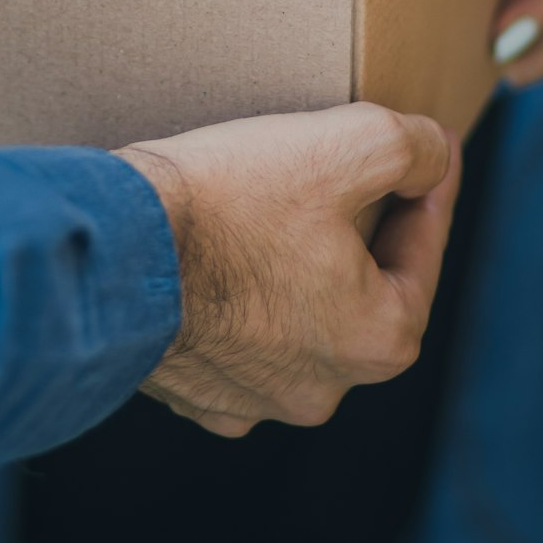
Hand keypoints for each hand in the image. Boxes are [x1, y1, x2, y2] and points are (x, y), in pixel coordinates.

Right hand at [116, 103, 459, 437]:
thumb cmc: (227, 200)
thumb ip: (413, 147)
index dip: (426, 186)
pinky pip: (230, 341)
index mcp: (378, 338)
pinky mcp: (191, 391)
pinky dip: (232, 303)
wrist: (109, 248)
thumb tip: (433, 154)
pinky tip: (215, 262)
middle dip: (356, 233)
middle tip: (337, 175)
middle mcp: (322, 388)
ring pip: (294, 319)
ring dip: (290, 272)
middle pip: (359, 290)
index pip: (423, 248)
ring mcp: (251, 399)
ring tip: (268, 212)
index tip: (424, 149)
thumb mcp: (346, 143)